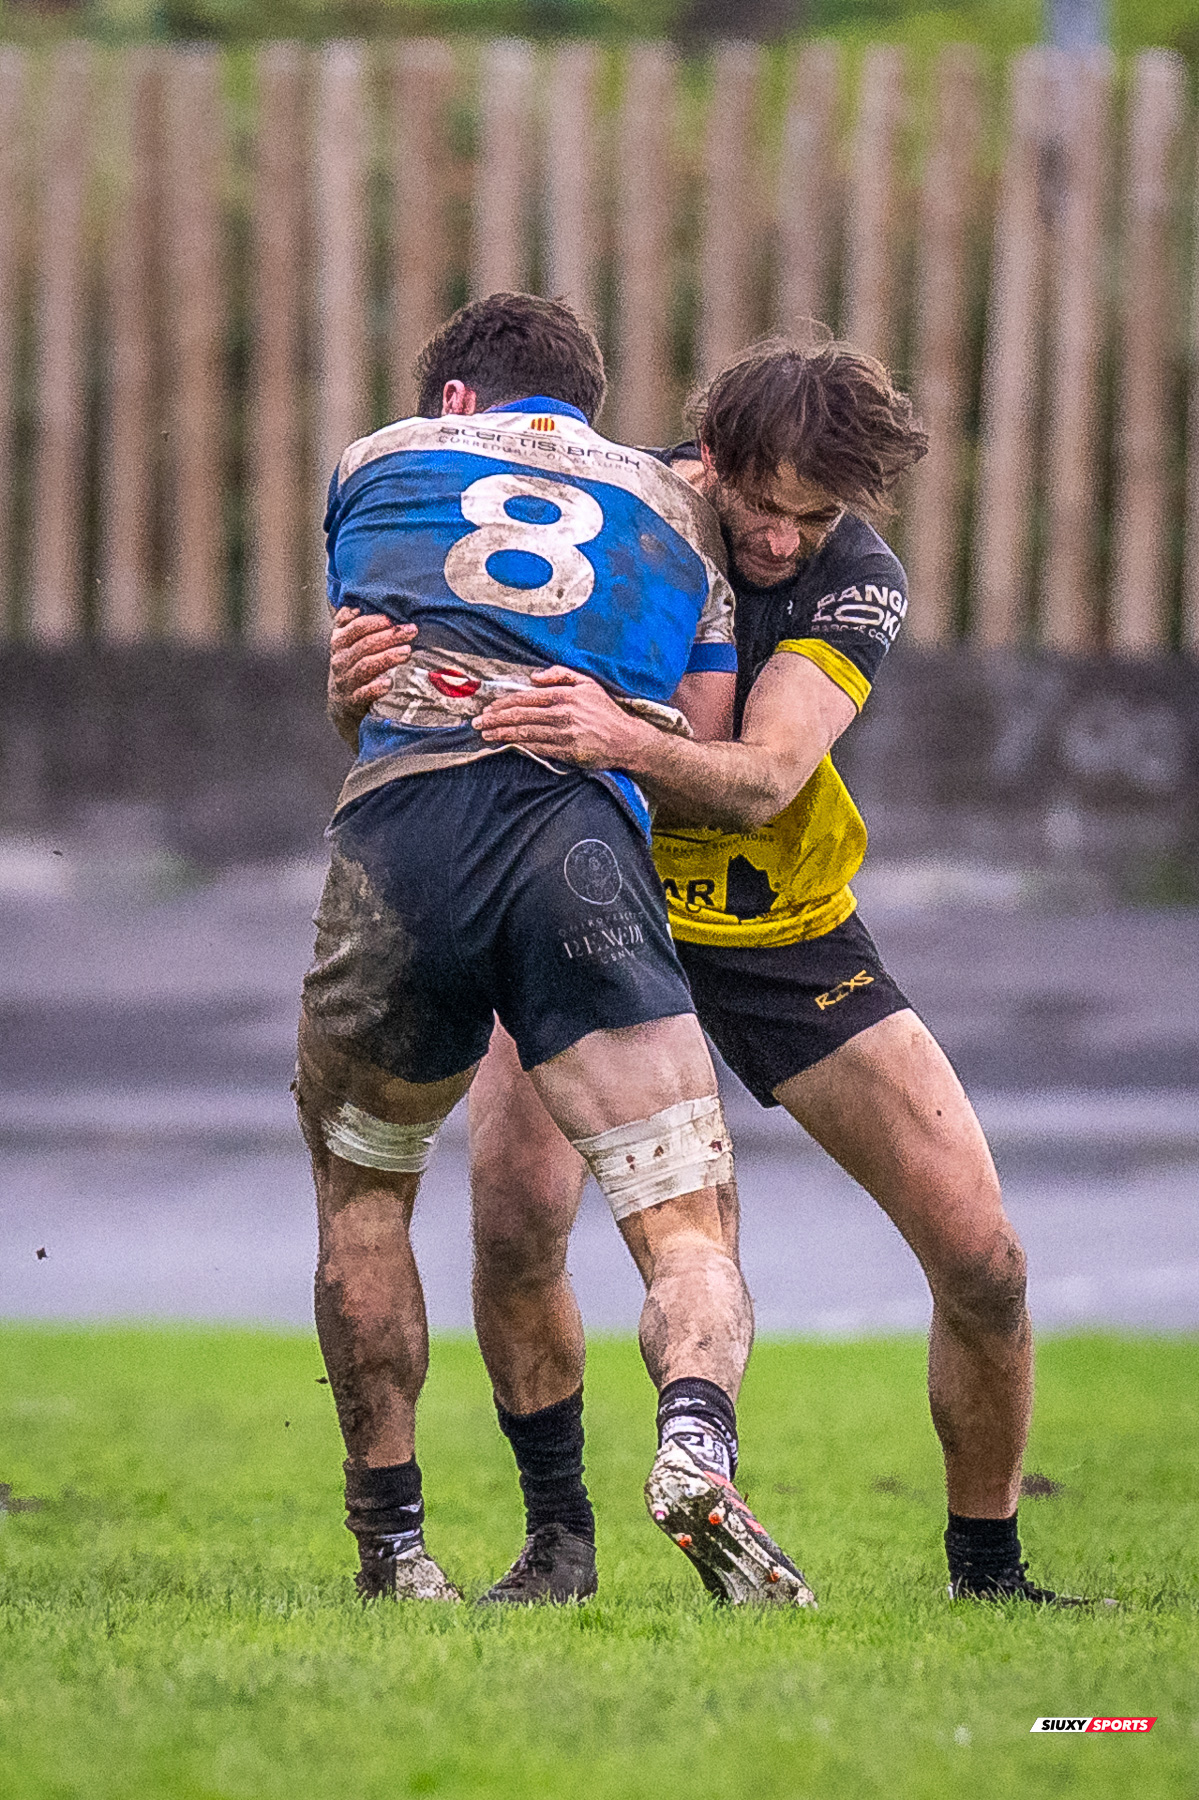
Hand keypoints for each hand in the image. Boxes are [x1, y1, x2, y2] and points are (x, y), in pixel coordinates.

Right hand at [328, 607, 414, 710]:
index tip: (392, 618)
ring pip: (365, 666)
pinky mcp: (353, 700)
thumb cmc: (352, 665)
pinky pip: (363, 693)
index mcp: (340, 640)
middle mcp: (340, 658)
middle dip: (389, 636)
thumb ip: (356, 622)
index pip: (355, 626)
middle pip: (364, 644)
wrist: (342, 704)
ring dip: (386, 657)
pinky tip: (389, 683)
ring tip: (406, 652)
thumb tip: (373, 599)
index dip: (374, 620)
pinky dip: (375, 688)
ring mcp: (345, 680)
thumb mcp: (349, 642)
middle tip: (411, 630)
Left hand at [473, 667, 643, 769]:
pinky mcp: (567, 751)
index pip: (526, 698)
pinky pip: (537, 747)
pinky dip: (519, 745)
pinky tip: (506, 744)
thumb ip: (561, 674)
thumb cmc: (605, 711)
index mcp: (565, 694)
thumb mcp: (587, 683)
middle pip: (520, 715)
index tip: (489, 708)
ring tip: (485, 734)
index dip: (504, 703)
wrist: (626, 739)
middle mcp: (562, 712)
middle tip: (477, 722)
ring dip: (502, 733)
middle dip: (495, 718)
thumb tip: (534, 677)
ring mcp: (564, 733)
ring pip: (525, 732)